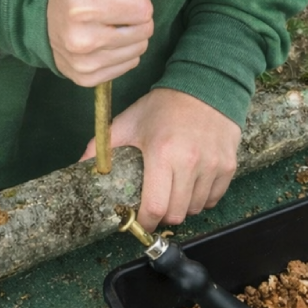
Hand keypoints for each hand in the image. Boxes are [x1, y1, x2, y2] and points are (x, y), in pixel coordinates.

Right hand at [47, 0, 153, 86]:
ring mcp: (87, 63)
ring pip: (139, 47)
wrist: (38, 26)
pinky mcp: (88, 78)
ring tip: (115, 22)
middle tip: (122, 7)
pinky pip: (129, 64)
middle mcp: (85, 40)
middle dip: (138, 15)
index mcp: (83, 8)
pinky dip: (125, 51)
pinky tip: (110, 39)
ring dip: (133, 33)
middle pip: (144, 29)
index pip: (141, 8)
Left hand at [81, 89, 241, 231]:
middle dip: (162, 216)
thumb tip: (78, 168)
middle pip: (176, 213)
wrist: (205, 85)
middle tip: (155, 207)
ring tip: (173, 193)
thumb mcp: (129, 122)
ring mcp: (213, 164)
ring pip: (196, 208)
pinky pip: (214, 198)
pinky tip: (192, 187)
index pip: (155, 206)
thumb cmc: (163, 106)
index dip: (145, 221)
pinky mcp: (229, 165)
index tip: (139, 221)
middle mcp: (190, 161)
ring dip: (182, 208)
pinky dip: (201, 199)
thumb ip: (101, 147)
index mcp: (162, 152)